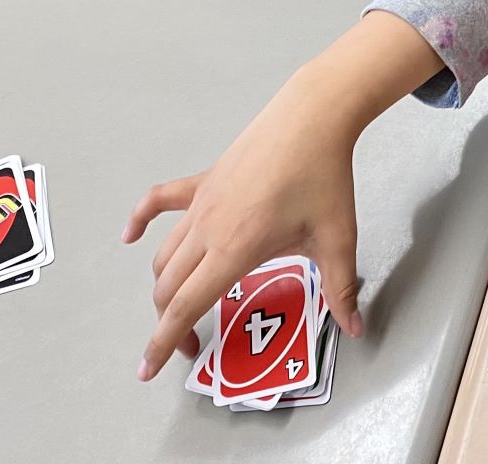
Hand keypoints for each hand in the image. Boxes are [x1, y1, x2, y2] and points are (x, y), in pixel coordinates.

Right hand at [123, 10, 448, 379]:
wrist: (312, 118)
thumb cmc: (323, 176)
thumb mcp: (337, 238)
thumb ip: (342, 287)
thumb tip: (355, 325)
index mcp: (235, 249)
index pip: (186, 306)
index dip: (164, 342)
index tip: (148, 368)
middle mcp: (209, 229)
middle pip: (169, 287)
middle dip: (169, 324)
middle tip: (192, 346)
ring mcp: (201, 203)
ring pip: (165, 255)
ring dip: (164, 287)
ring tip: (178, 307)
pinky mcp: (203, 181)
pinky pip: (160, 202)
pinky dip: (141, 221)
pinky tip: (131, 237)